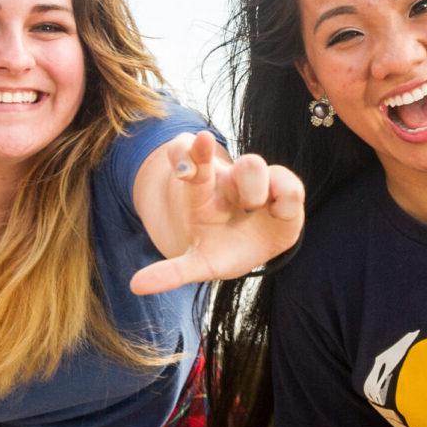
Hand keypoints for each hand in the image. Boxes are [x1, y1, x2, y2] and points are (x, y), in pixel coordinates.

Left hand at [128, 131, 305, 294]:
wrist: (249, 246)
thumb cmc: (219, 250)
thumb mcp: (197, 263)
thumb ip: (171, 272)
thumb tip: (136, 286)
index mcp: (203, 190)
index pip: (194, 160)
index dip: (193, 150)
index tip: (199, 140)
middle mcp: (230, 181)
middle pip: (223, 158)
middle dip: (238, 168)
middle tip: (237, 194)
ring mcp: (259, 183)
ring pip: (254, 166)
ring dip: (255, 188)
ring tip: (254, 208)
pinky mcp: (286, 193)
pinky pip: (290, 186)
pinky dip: (286, 197)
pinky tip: (278, 212)